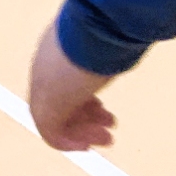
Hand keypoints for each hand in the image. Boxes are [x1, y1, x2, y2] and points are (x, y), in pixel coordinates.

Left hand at [27, 21, 118, 151]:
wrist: (93, 33)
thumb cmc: (108, 30)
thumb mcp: (108, 39)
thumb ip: (110, 46)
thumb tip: (133, 40)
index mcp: (55, 50)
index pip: (61, 80)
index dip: (83, 97)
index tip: (101, 106)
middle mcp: (43, 69)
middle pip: (58, 101)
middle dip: (84, 116)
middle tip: (109, 126)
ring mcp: (42, 89)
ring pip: (55, 119)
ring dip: (81, 132)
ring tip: (107, 139)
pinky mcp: (44, 108)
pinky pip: (50, 133)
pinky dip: (68, 143)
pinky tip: (87, 146)